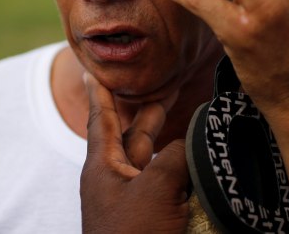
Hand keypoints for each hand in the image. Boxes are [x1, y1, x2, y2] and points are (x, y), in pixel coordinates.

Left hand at [80, 73, 189, 233]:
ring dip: (168, 138)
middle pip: (133, 135)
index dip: (101, 92)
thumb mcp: (154, 188)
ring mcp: (134, 201)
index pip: (102, 119)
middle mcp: (116, 180)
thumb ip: (177, 156)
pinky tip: (196, 160)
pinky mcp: (153, 219)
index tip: (92, 69)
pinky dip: (180, 169)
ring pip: (152, 159)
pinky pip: (167, 185)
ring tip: (184, 114)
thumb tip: (196, 139)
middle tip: (163, 86)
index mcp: (103, 167)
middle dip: (148, 111)